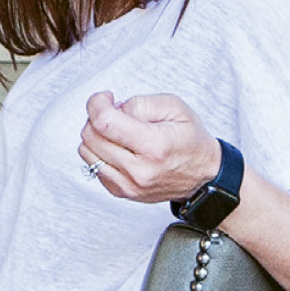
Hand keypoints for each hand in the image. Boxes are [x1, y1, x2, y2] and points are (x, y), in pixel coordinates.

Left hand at [77, 90, 220, 207]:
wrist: (203, 176)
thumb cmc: (191, 140)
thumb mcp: (175, 107)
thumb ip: (141, 103)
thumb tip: (114, 109)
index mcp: (154, 146)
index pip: (105, 123)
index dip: (96, 104)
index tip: (104, 98)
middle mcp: (138, 170)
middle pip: (91, 136)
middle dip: (97, 117)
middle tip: (115, 112)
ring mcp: (128, 185)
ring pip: (86, 152)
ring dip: (96, 135)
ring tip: (117, 130)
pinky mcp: (121, 192)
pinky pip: (93, 166)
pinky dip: (100, 151)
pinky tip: (119, 146)